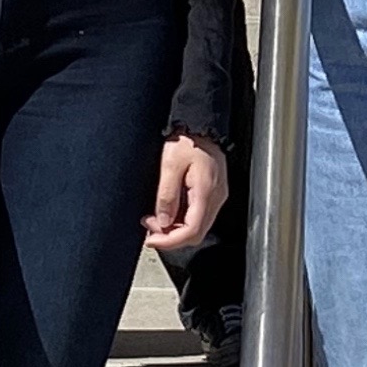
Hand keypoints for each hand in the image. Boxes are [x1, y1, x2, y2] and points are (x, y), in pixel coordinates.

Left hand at [145, 135, 230, 254]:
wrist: (202, 125)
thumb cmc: (188, 140)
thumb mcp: (170, 165)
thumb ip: (166, 196)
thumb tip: (162, 222)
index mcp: (206, 192)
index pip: (191, 231)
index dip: (170, 241)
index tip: (151, 240)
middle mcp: (216, 198)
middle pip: (196, 233)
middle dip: (171, 237)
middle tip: (150, 229)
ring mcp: (216, 197)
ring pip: (197, 227)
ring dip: (175, 229)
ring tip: (155, 219)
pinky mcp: (212, 193)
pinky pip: (199, 216)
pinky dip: (182, 220)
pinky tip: (168, 212)